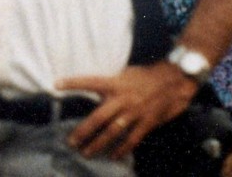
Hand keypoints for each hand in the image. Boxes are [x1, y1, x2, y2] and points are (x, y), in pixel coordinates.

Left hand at [58, 62, 197, 159]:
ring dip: (98, 144)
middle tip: (71, 142)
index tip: (56, 85)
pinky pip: (132, 139)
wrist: (175, 80)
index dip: (73, 83)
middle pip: (98, 117)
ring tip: (86, 153)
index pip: (90, 82)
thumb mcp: (126, 74)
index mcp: (115, 83)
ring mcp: (135, 112)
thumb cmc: (148, 75)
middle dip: (83, 131)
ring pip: (112, 132)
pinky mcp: (147, 123)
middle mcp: (123, 99)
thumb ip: (112, 84)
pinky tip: (113, 156)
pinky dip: (122, 149)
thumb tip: (97, 92)